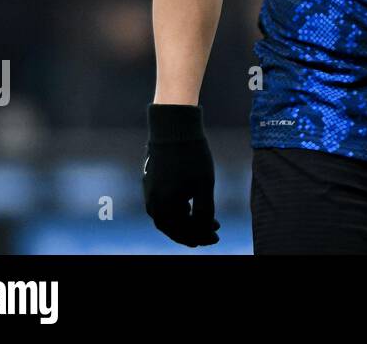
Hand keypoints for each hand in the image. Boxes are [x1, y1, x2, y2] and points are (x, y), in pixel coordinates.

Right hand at [143, 104, 219, 246]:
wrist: (173, 128)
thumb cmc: (191, 156)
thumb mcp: (204, 185)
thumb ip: (205, 211)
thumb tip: (205, 232)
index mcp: (164, 208)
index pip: (183, 232)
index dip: (201, 237)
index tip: (217, 237)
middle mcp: (152, 204)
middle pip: (174, 228)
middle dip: (194, 232)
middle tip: (212, 233)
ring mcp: (150, 194)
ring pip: (169, 217)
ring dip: (187, 222)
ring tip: (207, 221)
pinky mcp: (151, 184)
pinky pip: (164, 206)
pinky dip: (179, 211)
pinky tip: (192, 207)